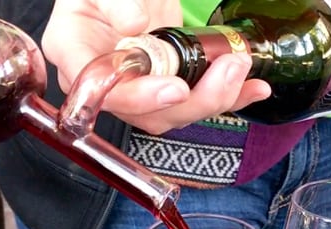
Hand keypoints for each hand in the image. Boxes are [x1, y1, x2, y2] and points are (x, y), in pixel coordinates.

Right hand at [42, 0, 269, 133]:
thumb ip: (115, 1)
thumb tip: (135, 26)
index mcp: (76, 56)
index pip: (103, 92)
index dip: (140, 97)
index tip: (175, 88)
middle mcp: (105, 85)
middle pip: (146, 114)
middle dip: (192, 101)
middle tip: (227, 69)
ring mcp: (136, 90)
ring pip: (174, 114)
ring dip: (214, 97)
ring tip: (241, 66)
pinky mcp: (163, 88)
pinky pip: (194, 102)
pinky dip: (227, 97)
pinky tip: (254, 89)